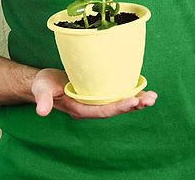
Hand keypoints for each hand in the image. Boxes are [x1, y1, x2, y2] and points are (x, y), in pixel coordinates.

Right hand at [31, 68, 157, 118]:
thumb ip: (43, 100)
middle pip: (116, 109)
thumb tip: (41, 111)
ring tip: (153, 97)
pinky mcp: (98, 92)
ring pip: (119, 102)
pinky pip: (116, 94)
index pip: (103, 111)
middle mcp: (92, 107)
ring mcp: (96, 101)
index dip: (119, 107)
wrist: (45, 83)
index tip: (134, 101)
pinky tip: (141, 88)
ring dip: (136, 100)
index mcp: (81, 109)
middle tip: (151, 99)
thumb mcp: (42, 90)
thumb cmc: (44, 85)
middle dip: (134, 104)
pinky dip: (129, 91)